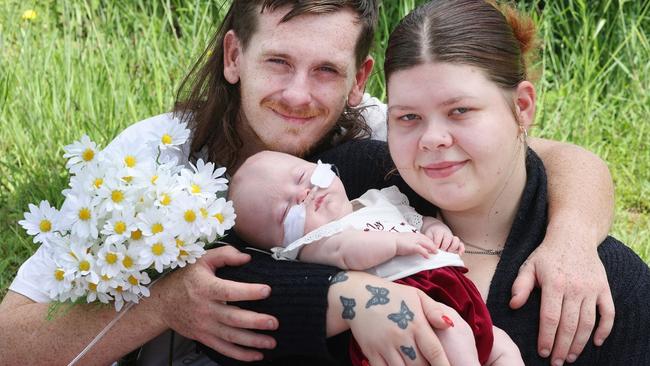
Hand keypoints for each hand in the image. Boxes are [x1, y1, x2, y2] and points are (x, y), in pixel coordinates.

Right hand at [153, 245, 278, 361]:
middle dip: (255, 322)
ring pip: (231, 336)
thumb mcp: (201, 260)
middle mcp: (205, 309)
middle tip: (274, 322)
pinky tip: (257, 355)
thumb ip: (225, 255)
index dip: (248, 292)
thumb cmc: (185, 279)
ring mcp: (205, 326)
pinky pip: (224, 349)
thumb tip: (247, 257)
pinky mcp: (204, 338)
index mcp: (206, 288)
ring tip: (271, 342)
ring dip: (252, 341)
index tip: (267, 290)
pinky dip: (241, 354)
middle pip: (232, 318)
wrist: (162, 304)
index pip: (228, 291)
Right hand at [329, 272, 451, 365]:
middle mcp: (400, 336)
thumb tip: (450, 325)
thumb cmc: (392, 296)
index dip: (444, 365)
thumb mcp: (416, 296)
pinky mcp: (371, 352)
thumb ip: (434, 310)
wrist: (356, 295)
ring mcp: (384, 346)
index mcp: (415, 323)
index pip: (434, 351)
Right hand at [395, 232, 437, 257]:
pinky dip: (426, 253)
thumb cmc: (393, 241)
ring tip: (435, 253)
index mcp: (412, 234)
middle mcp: (415, 237)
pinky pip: (422, 250)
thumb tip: (407, 245)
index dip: (428, 241)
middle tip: (436, 249)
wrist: (390, 242)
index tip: (431, 244)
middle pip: (427, 240)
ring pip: (427, 244)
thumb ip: (407, 241)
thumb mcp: (402, 239)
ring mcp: (414, 241)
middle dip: (432, 244)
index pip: (423, 237)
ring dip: (432, 248)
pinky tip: (428, 257)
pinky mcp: (413, 247)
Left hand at [421, 219, 463, 253]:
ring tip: (448, 251)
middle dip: (444, 246)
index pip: (438, 238)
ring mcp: (452, 238)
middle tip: (440, 251)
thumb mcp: (427, 235)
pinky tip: (459, 254)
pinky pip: (461, 245)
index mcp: (439, 231)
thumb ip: (428, 242)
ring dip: (452, 247)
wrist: (436, 228)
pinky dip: (461, 249)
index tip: (433, 249)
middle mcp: (447, 234)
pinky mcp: (456, 242)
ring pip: (456, 241)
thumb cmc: (431, 234)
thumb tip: (428, 251)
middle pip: (448, 239)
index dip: (436, 245)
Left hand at [510, 242, 613, 363]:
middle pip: (569, 325)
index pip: (550, 317)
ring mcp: (592, 289)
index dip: (547, 337)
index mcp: (554, 283)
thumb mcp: (528, 266)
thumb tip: (514, 305)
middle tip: (557, 362)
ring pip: (588, 323)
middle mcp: (575, 288)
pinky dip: (604, 329)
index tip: (543, 352)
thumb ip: (520, 286)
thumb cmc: (547, 255)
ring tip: (571, 357)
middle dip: (563, 347)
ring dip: (580, 343)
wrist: (573, 237)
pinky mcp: (604, 288)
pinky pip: (608, 313)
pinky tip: (596, 342)